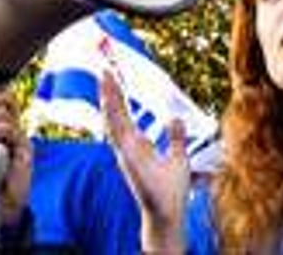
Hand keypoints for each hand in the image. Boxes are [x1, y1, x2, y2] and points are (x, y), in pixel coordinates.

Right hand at [100, 70, 188, 252]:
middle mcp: (127, 146)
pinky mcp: (127, 158)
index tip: (112, 76)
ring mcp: (125, 152)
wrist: (168, 213)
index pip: (123, 114)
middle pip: (114, 113)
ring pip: (112, 119)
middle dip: (109, 91)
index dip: (117, 96)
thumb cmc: (171, 191)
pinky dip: (113, 117)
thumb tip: (175, 118)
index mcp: (136, 144)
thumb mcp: (179, 158)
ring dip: (108, 99)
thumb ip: (176, 138)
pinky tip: (109, 103)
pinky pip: (117, 133)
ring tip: (104, 78)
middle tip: (104, 69)